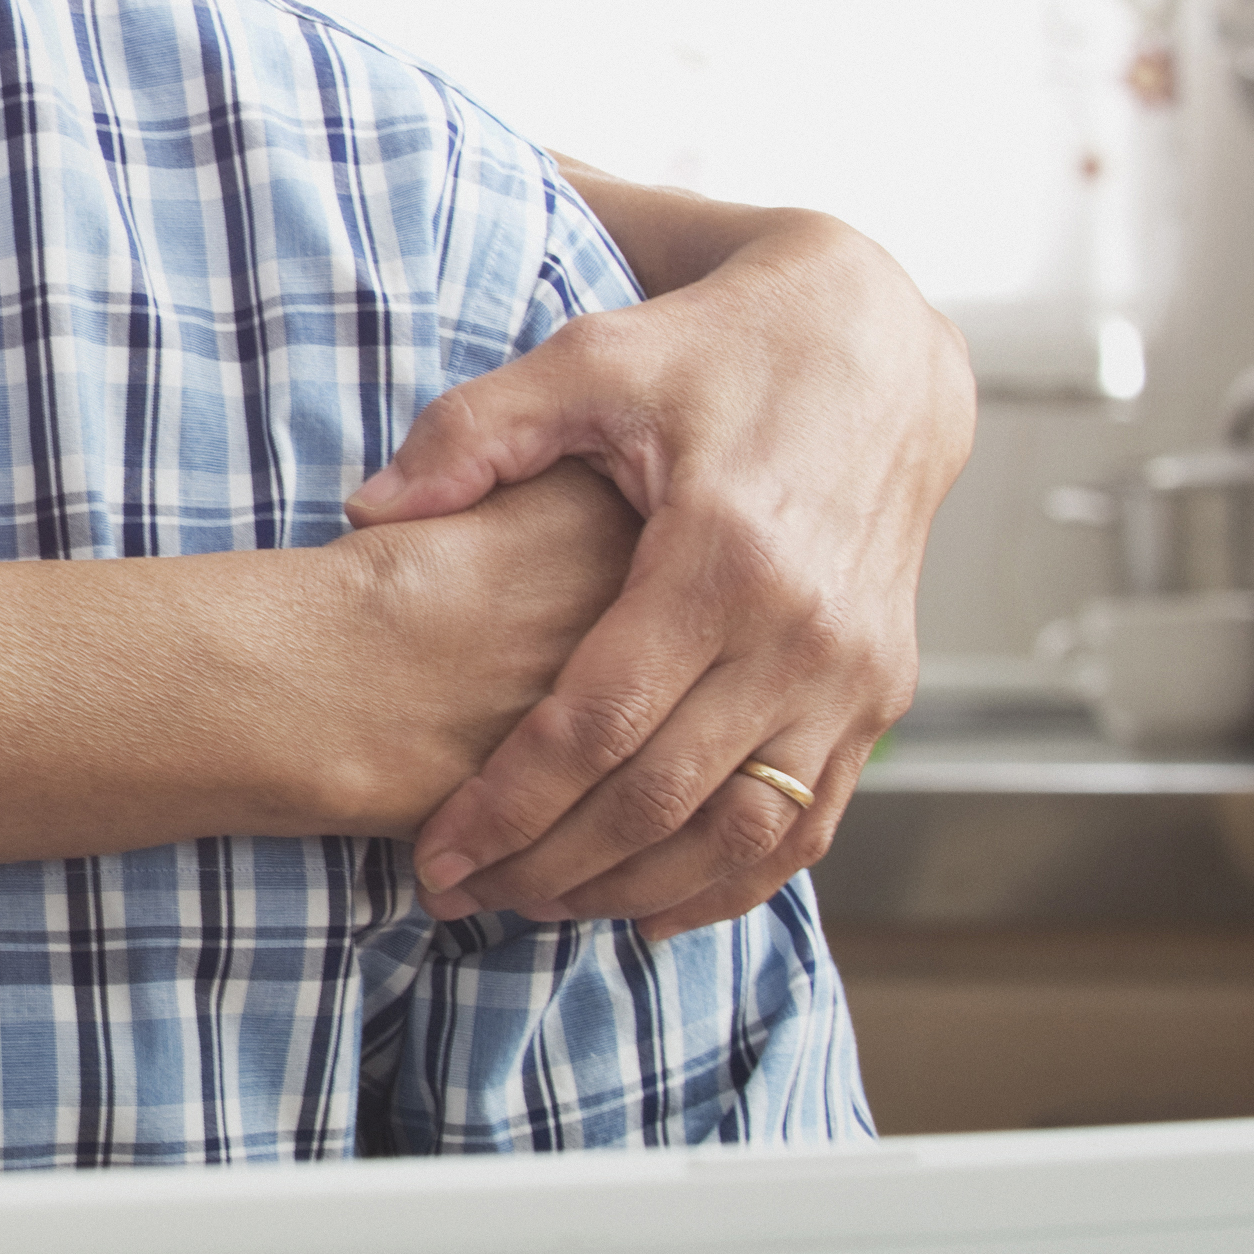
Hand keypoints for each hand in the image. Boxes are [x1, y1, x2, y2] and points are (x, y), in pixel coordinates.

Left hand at [353, 204, 969, 935]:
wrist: (876, 347)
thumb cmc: (717, 352)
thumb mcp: (590, 359)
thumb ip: (474, 433)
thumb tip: (369, 506)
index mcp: (722, 557)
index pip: (596, 724)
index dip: (506, 802)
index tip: (435, 849)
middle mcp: (803, 632)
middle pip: (660, 800)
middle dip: (551, 864)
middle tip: (465, 893)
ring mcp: (856, 673)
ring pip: (740, 834)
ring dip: (634, 888)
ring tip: (538, 905)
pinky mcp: (883, 693)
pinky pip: (812, 824)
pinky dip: (732, 882)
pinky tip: (651, 905)